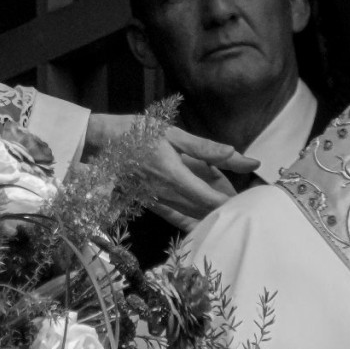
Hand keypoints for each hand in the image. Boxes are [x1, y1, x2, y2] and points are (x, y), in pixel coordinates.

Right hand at [84, 114, 258, 226]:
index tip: (249, 202)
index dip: (231, 204)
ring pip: (192, 215)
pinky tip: (205, 214)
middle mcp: (167, 194)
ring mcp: (158, 201)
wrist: (100, 142)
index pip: (210, 199)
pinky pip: (177, 215)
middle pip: (203, 211)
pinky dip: (194, 216)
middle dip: (225, 210)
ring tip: (231, 209)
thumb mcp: (173, 134)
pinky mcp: (151, 203)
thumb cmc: (138, 133)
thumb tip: (236, 153)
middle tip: (246, 206)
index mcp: (175, 176)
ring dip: (211, 214)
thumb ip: (206, 148)